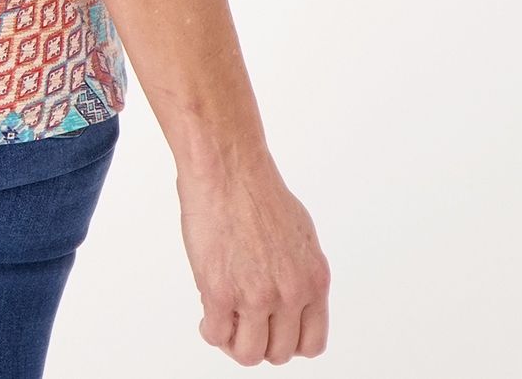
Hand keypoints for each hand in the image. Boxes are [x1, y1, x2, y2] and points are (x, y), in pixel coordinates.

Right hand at [177, 148, 329, 364]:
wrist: (228, 167)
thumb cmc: (256, 189)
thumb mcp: (299, 235)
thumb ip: (299, 271)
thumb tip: (289, 296)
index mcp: (314, 280)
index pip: (311, 343)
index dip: (288, 341)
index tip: (271, 330)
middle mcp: (290, 293)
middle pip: (279, 353)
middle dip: (258, 341)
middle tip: (241, 322)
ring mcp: (256, 296)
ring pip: (248, 353)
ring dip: (233, 342)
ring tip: (223, 321)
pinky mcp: (221, 292)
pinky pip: (216, 335)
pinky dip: (210, 330)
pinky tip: (207, 313)